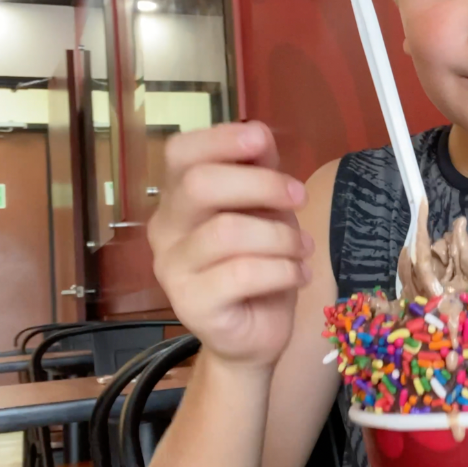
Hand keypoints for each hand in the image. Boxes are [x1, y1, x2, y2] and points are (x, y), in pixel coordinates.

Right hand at [148, 122, 312, 368]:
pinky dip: (283, 270)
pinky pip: (243, 274)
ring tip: (302, 249)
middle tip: (299, 198)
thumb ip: (259, 171)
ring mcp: (172, 269)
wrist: (253, 335)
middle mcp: (165, 229)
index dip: (220, 140)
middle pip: (200, 185)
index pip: (180, 153)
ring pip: (228, 231)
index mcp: (179, 198)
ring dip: (281, 237)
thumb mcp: (266, 210)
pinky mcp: (191, 305)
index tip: (261, 142)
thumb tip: (257, 131)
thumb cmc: (258, 265)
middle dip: (261, 185)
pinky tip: (298, 275)